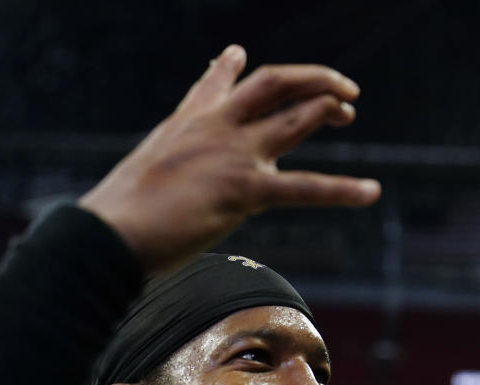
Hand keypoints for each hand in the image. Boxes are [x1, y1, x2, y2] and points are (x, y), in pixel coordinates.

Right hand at [79, 44, 380, 271]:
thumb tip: (159, 158)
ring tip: (351, 112)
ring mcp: (233, 154)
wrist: (108, 234)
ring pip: (294, 117)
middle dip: (310, 79)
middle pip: (272, 84)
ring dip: (327, 109)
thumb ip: (160, 160)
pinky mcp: (244, 189)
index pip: (214, 86)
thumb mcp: (140, 172)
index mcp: (188, 124)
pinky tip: (371, 192)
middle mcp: (215, 128)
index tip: (236, 54)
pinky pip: (304, 186)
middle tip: (339, 89)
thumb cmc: (118, 215)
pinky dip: (342, 189)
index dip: (228, 68)